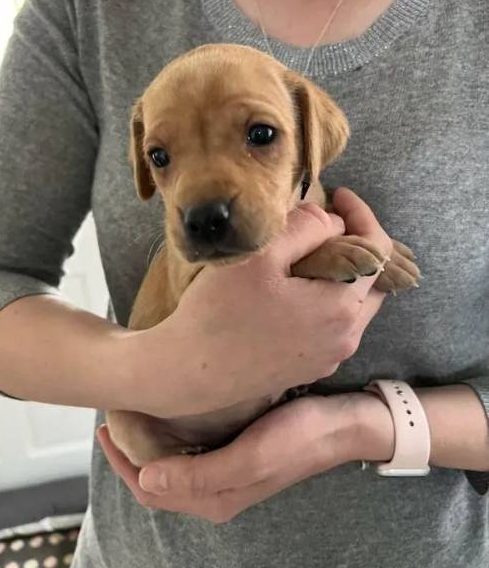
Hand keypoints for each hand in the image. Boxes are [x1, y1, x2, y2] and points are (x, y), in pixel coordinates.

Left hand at [98, 392, 393, 522]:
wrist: (341, 424)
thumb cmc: (298, 436)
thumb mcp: (250, 457)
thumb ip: (199, 474)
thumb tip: (147, 478)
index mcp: (214, 498)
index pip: (148, 486)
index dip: (121, 459)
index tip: (106, 424)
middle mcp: (215, 491)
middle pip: (154, 477)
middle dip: (128, 450)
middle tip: (114, 413)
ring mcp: (224, 472)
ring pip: (169, 463)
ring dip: (147, 441)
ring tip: (133, 409)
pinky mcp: (233, 454)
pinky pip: (187, 450)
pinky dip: (168, 434)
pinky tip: (166, 410)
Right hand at [125, 188, 391, 418]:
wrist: (189, 372)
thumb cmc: (219, 312)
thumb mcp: (262, 255)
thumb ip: (307, 228)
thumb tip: (333, 223)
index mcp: (342, 308)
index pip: (378, 251)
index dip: (363, 216)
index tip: (338, 194)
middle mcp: (346, 338)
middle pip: (371, 280)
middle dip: (355, 244)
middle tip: (326, 221)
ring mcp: (329, 358)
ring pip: (354, 304)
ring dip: (341, 272)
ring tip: (309, 251)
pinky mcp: (310, 368)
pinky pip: (334, 325)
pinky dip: (327, 298)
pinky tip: (295, 289)